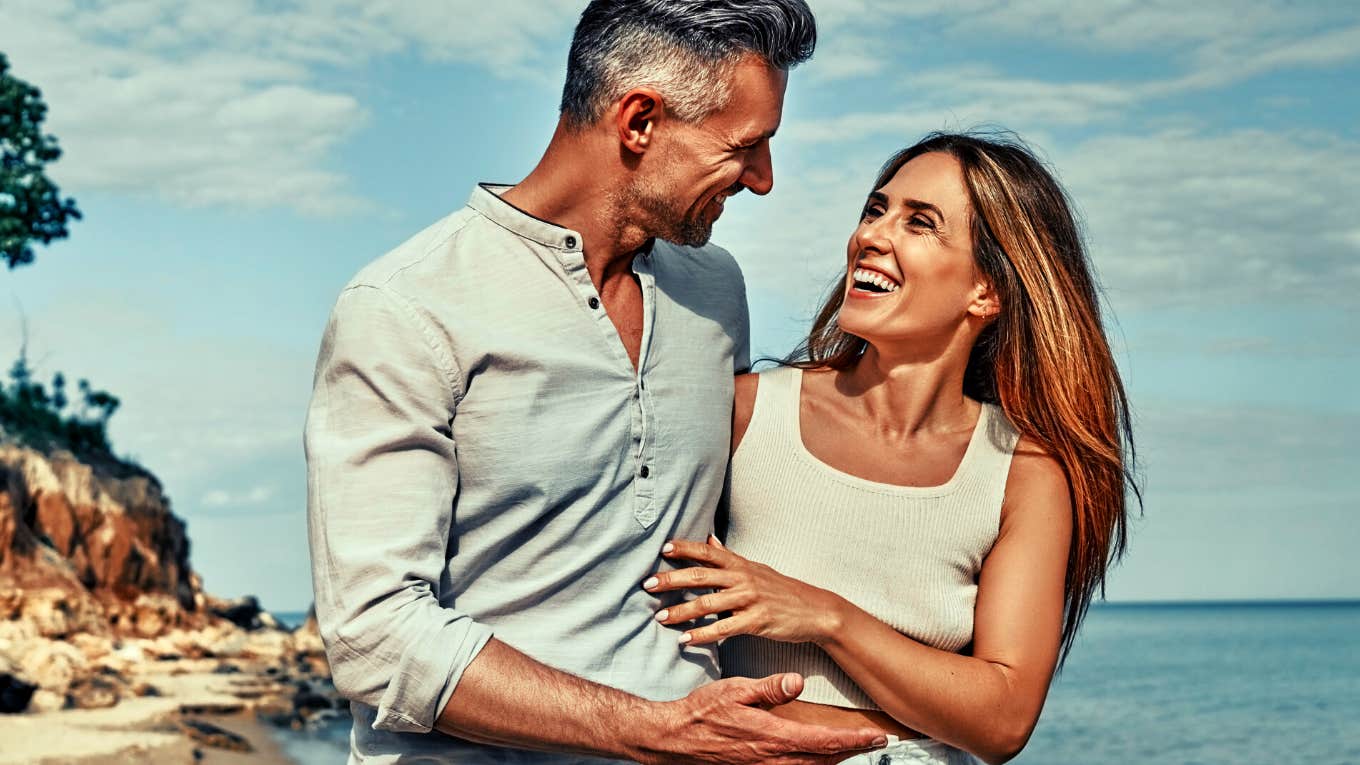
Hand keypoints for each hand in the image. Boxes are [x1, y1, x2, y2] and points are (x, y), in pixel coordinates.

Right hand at [631, 673, 885, 764]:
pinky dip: (813, 764)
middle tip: (876, 742)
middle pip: (823, 759)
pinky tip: (820, 758)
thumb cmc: (702, 711)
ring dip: (835, 759)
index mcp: (771, 736)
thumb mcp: (734, 689)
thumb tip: (797, 681)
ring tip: (855, 748)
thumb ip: (767, 688)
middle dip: (852, 751)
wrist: (674, 739)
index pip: (822, 741)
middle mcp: (772, 757)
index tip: (875, 735)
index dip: (852, 740)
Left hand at [645, 537, 845, 645]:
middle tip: (647, 584)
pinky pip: (723, 628)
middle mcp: (743, 578)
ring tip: (660, 617)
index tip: (662, 547)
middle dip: (672, 579)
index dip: (685, 548)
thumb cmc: (781, 589)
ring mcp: (750, 600)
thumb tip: (710, 537)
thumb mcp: (756, 568)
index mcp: (741, 564)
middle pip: (701, 576)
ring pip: (708, 604)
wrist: (814, 610)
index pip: (708, 551)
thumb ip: (730, 556)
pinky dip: (702, 634)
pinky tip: (685, 640)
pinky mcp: (756, 622)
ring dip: (681, 611)